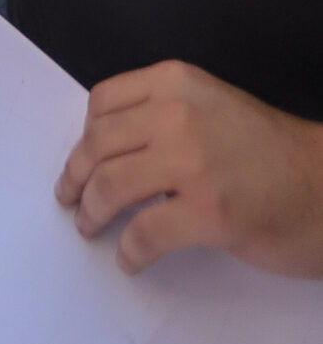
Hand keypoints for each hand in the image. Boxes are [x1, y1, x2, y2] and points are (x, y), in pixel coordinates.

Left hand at [56, 61, 322, 276]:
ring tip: (91, 229)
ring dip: (92, 213)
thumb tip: (111, 148)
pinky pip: (144, 234)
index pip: (102, 103)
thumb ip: (165, 115)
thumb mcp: (213, 107)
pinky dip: (128, 252)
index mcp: (176, 83)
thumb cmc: (272, 153)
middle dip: (75, 179)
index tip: (81, 163)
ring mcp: (193, 163)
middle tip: (70, 201)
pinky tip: (130, 260)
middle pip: (97, 146)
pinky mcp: (209, 212)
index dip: (84, 138)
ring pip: (110, 186)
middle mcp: (178, 113)